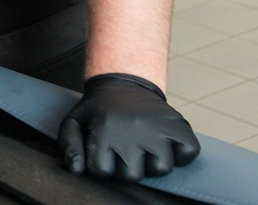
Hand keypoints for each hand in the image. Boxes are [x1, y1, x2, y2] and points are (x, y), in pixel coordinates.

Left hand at [59, 73, 200, 181]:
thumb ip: (69, 146)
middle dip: (126, 167)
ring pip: (161, 168)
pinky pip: (188, 153)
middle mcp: (132, 131)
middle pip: (132, 175)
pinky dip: (181, 153)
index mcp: (105, 130)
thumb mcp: (74, 121)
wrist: (124, 82)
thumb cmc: (99, 109)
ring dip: (153, 163)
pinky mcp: (179, 126)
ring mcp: (158, 129)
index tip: (102, 152)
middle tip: (124, 149)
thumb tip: (77, 170)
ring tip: (144, 148)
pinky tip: (167, 145)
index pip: (102, 171)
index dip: (101, 165)